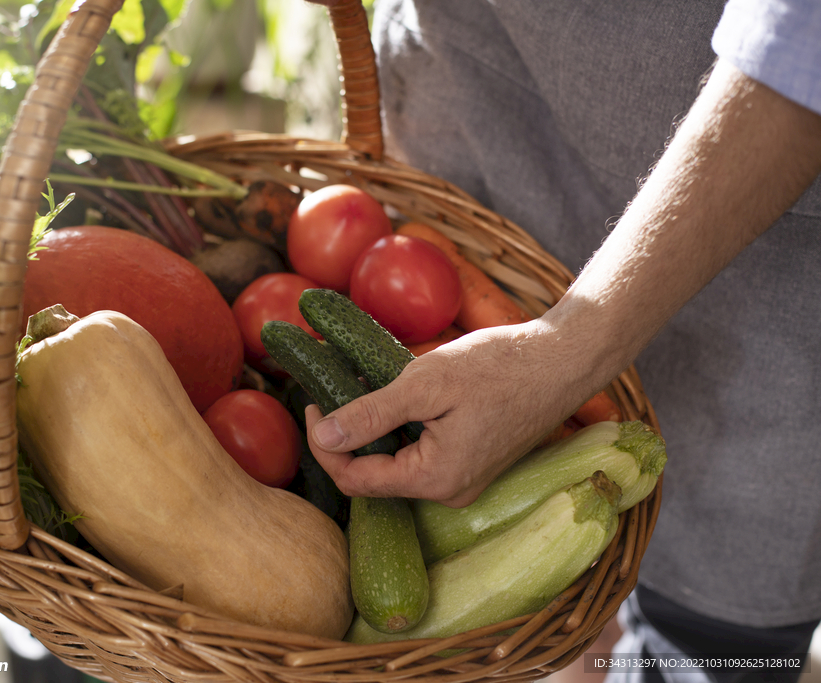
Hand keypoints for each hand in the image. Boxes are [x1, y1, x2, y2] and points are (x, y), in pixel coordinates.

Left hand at [306, 320, 592, 506]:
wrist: (563, 360)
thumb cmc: (499, 367)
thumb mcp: (425, 384)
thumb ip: (370, 415)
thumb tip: (323, 436)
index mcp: (434, 480)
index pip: (354, 480)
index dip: (324, 444)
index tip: (313, 402)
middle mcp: (448, 493)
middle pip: (374, 476)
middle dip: (348, 437)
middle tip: (336, 390)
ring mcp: (463, 481)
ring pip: (396, 464)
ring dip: (374, 430)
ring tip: (366, 386)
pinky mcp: (472, 463)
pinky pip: (421, 456)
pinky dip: (401, 429)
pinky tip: (399, 396)